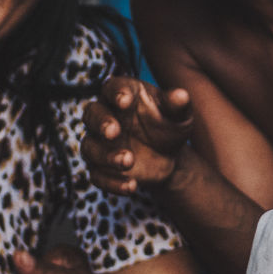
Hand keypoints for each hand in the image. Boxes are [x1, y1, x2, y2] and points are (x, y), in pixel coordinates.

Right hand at [82, 77, 193, 193]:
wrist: (168, 155)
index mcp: (123, 94)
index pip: (112, 87)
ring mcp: (100, 143)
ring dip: (106, 155)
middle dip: (101, 123)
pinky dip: (112, 182)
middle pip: (92, 114)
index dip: (116, 93)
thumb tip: (181, 95)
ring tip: (128, 161)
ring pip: (90, 146)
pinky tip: (131, 185)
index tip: (125, 101)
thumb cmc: (169, 125)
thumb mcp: (178, 115)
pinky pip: (97, 175)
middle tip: (113, 132)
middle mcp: (106, 116)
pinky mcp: (101, 167)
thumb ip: (178, 105)